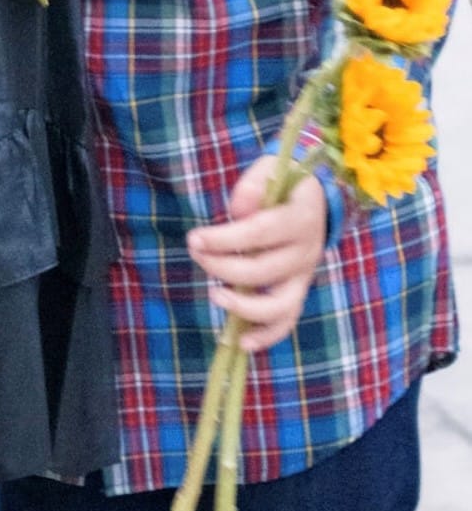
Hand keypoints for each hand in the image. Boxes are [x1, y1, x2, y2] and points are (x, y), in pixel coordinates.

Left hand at [186, 154, 328, 352]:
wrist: (315, 199)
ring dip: (244, 308)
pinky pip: (287, 321)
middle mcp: (307, 251)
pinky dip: (266, 336)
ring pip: (279, 305)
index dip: (225, 239)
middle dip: (222, 266)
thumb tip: (237, 212)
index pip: (260, 233)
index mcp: (300, 217)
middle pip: (264, 271)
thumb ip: (253, 186)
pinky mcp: (297, 291)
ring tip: (215, 295)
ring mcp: (304, 276)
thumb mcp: (270, 168)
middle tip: (196, 252)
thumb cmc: (284, 183)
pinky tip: (241, 342)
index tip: (194, 239)